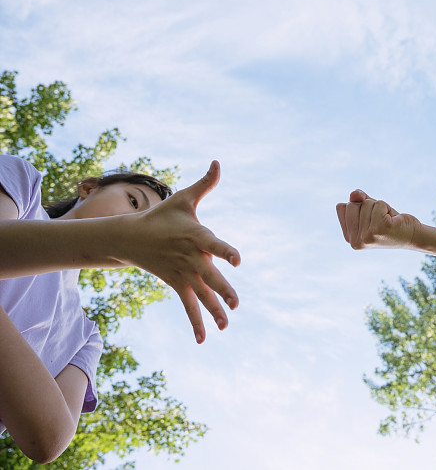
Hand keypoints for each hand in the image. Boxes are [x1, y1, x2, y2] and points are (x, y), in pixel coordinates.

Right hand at [116, 161, 239, 342]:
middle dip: (223, 290)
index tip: (239, 260)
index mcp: (197, 236)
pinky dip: (195, 321)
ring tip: (226, 326)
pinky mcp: (176, 284)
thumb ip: (205, 184)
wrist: (132, 237)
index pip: (215, 244)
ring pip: (201, 295)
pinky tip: (203, 339)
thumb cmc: (164, 216)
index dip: (226, 251)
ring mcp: (183, 273)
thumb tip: (217, 162)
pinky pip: (188, 305)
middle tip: (236, 304)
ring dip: (212, 311)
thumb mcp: (184, 199)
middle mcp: (192, 257)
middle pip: (210, 276)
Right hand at [336, 190, 419, 249]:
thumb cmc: (390, 222)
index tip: (370, 219)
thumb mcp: (370, 210)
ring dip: (380, 207)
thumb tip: (354, 194)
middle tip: (381, 219)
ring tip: (388, 220)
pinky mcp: (379, 229)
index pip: (341, 207)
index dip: (358, 206)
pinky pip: (379, 204)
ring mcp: (366, 236)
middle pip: (351, 204)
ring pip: (366, 203)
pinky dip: (387, 207)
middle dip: (368, 206)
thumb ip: (359, 200)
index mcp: (349, 238)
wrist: (412, 236)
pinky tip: (393, 220)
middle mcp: (355, 241)